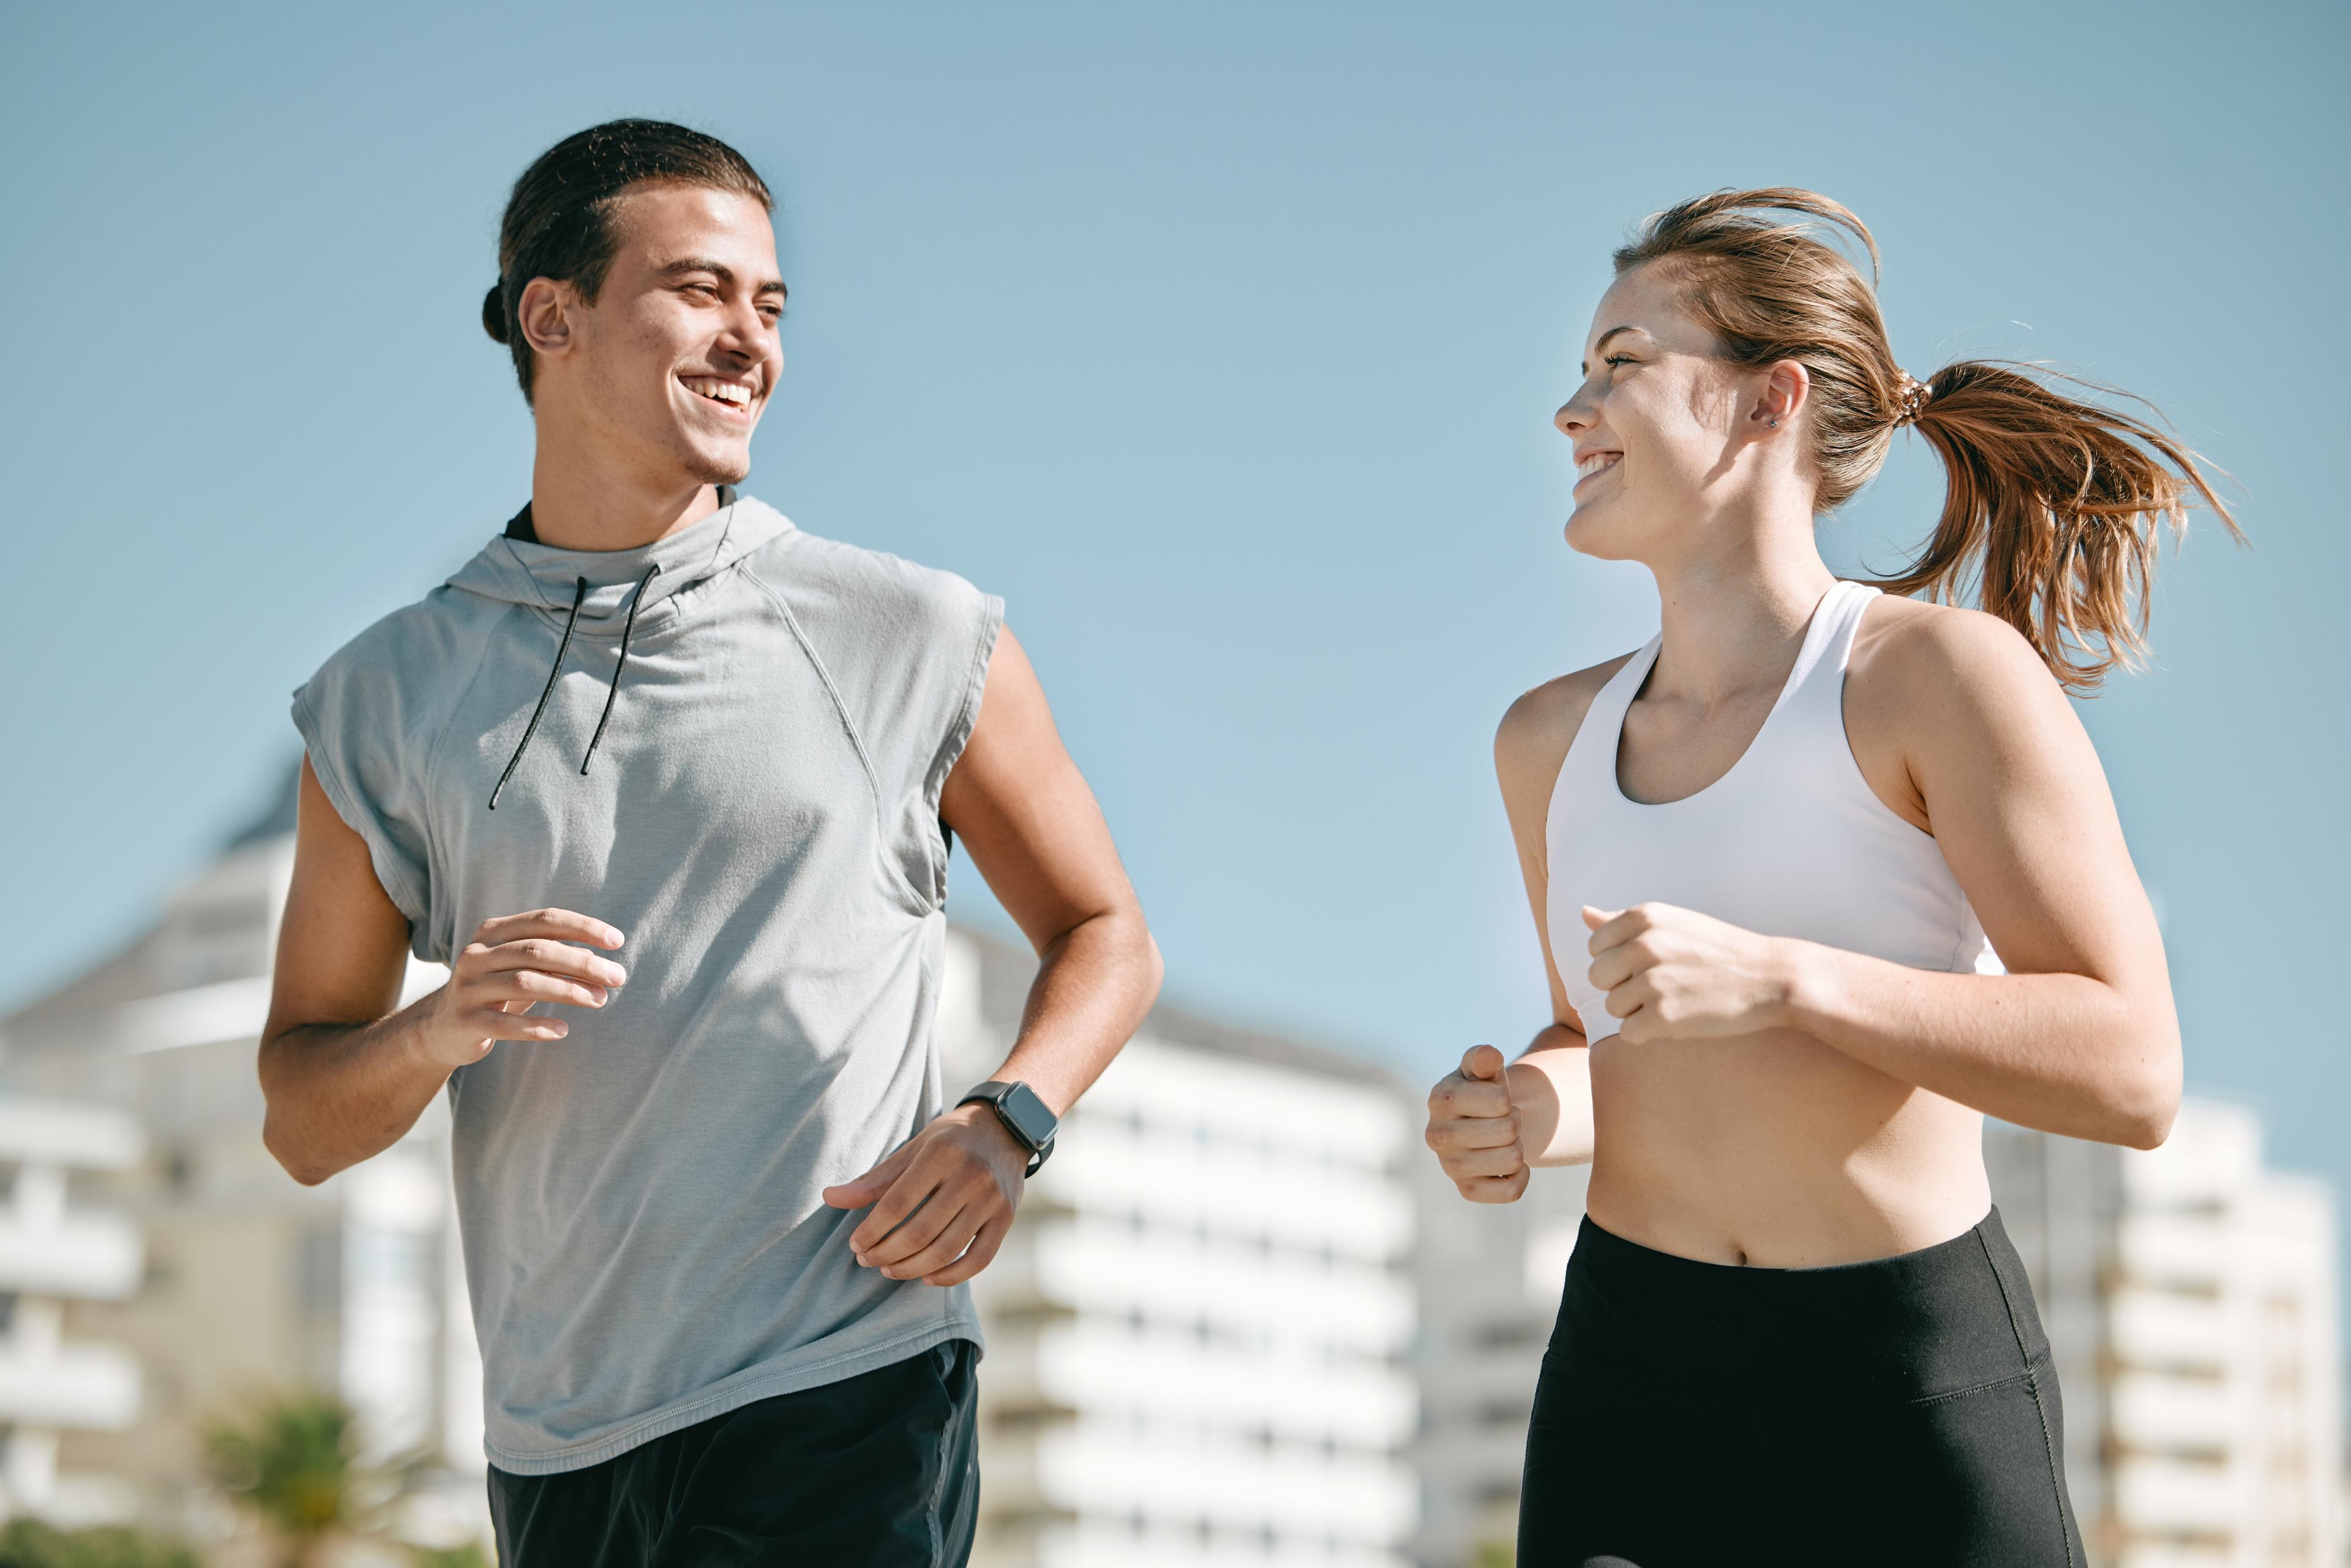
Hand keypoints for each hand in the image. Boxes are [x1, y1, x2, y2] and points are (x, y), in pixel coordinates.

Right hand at [416, 909, 626, 1068]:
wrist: (441, 1028)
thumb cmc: (496, 992)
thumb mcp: (522, 969)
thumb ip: (554, 959)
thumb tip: (599, 959)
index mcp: (493, 932)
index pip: (545, 920)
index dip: (583, 927)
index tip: (617, 940)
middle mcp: (476, 954)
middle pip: (538, 950)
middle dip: (584, 963)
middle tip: (618, 976)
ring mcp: (468, 987)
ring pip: (524, 982)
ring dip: (568, 991)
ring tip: (600, 1000)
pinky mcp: (465, 1021)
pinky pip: (504, 1024)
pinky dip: (535, 1027)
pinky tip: (562, 1031)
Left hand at [823, 1104, 1027, 1285]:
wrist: (1006, 1129)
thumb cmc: (950, 1140)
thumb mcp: (913, 1148)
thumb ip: (875, 1179)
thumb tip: (829, 1198)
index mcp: (941, 1153)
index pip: (897, 1204)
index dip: (871, 1231)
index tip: (856, 1245)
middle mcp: (971, 1175)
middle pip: (920, 1232)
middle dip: (886, 1254)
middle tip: (868, 1261)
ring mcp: (992, 1199)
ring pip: (947, 1250)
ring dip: (912, 1269)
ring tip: (890, 1270)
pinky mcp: (1006, 1218)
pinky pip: (979, 1259)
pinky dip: (951, 1277)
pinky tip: (927, 1278)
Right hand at [1425, 1044, 1527, 1202]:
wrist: (1477, 1124)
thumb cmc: (1482, 1091)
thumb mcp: (1482, 1070)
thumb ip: (1484, 1058)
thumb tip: (1488, 1056)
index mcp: (1440, 1099)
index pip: (1501, 1101)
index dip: (1508, 1099)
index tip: (1496, 1100)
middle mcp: (1437, 1136)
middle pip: (1509, 1130)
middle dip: (1515, 1122)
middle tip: (1502, 1121)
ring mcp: (1450, 1167)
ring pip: (1513, 1159)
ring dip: (1517, 1148)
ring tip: (1501, 1141)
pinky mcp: (1466, 1190)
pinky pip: (1512, 1191)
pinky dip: (1521, 1176)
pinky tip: (1507, 1166)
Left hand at [1583, 903, 1795, 1043]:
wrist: (1770, 978)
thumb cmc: (1718, 951)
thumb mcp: (1672, 924)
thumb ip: (1622, 922)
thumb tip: (1583, 912)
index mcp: (1643, 916)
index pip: (1595, 947)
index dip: (1619, 962)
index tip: (1651, 964)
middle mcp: (1644, 944)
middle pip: (1598, 977)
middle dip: (1623, 987)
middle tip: (1664, 986)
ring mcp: (1653, 980)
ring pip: (1612, 1007)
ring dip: (1638, 1011)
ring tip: (1675, 1001)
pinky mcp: (1663, 1017)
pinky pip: (1628, 1033)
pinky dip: (1649, 1034)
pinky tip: (1678, 1020)